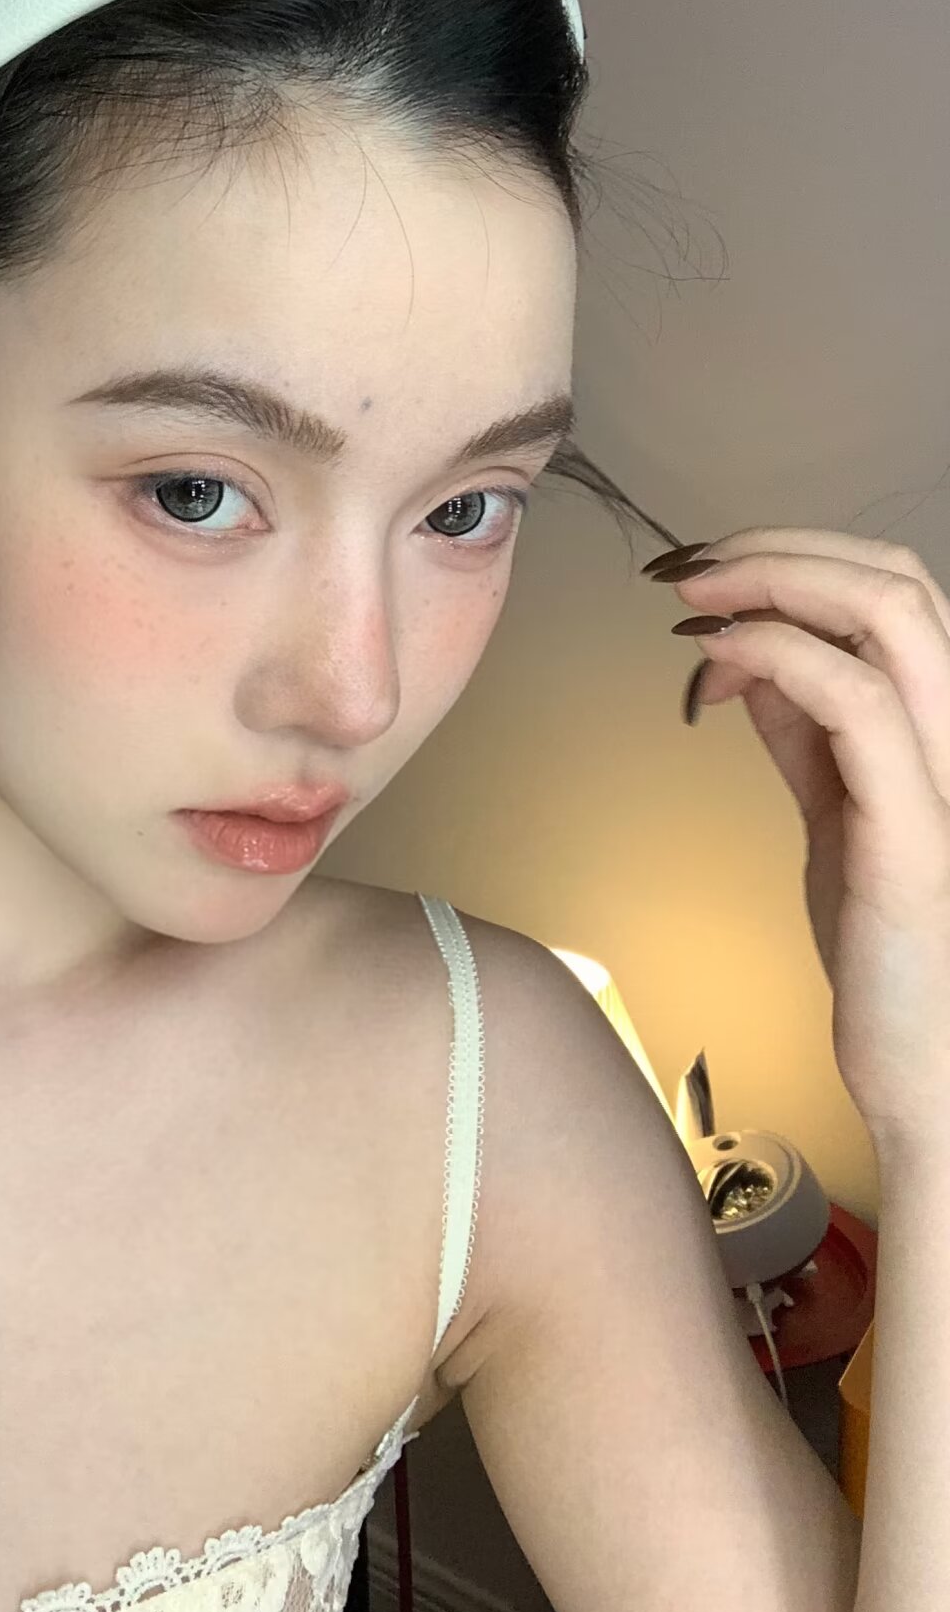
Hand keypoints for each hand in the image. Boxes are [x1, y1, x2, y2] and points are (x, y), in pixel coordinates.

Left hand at [661, 526, 949, 1153]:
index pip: (890, 589)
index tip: (705, 571)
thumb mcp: (837, 813)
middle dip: (780, 547)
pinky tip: (716, 664)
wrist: (929, 1064)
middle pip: (895, 576)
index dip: (796, 554)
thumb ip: (804, 733)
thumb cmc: (887, 946)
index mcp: (942, 722)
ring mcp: (949, 771)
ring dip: (774, 580)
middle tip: (688, 569)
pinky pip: (854, 699)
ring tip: (694, 597)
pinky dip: (776, 654)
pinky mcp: (915, 825)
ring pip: (889, 612)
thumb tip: (744, 659)